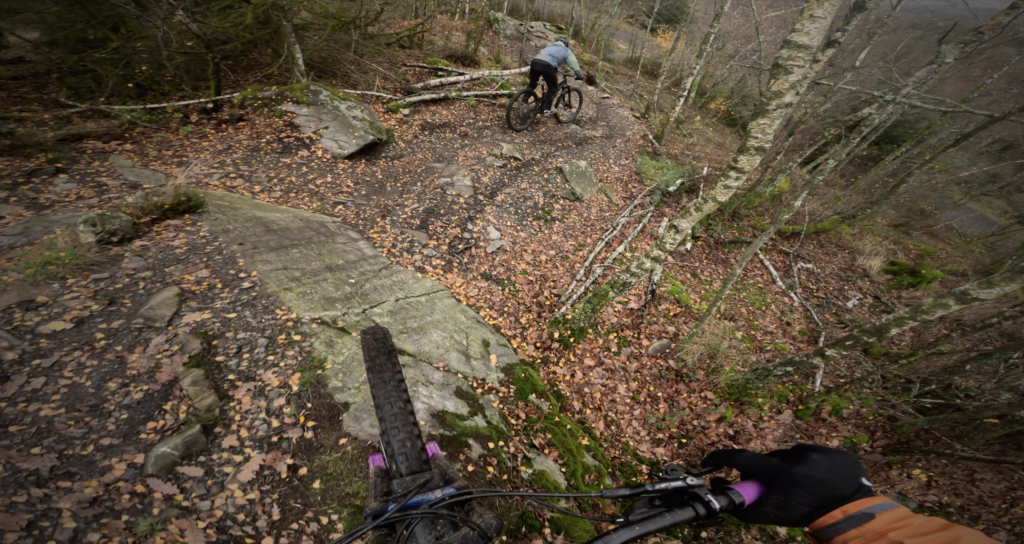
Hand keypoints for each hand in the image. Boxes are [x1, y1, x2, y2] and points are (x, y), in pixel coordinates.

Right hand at [702, 445, 874, 526]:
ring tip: (804, 487)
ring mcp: (818, 451)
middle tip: (774, 487)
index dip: (722, 457)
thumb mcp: (774, 516)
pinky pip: (816, 455)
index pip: (741, 458)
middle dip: (767, 472)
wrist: (854, 514)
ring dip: (792, 469)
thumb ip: (744, 508)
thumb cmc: (809, 515)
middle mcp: (796, 456)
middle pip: (770, 460)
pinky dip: (814, 466)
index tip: (711, 460)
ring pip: (794, 456)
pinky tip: (821, 481)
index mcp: (779, 471)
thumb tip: (721, 494)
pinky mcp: (836, 452)